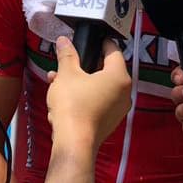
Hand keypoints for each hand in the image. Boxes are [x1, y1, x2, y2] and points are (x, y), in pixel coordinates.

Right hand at [45, 36, 130, 150]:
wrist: (74, 142)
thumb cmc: (73, 106)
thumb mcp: (66, 74)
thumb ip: (67, 55)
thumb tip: (64, 41)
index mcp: (119, 77)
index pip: (113, 51)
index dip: (100, 42)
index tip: (89, 40)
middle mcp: (124, 92)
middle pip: (105, 70)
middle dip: (83, 65)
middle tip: (67, 63)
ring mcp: (119, 109)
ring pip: (99, 87)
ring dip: (80, 81)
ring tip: (58, 81)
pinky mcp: (110, 121)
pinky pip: (98, 102)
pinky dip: (84, 96)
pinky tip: (65, 97)